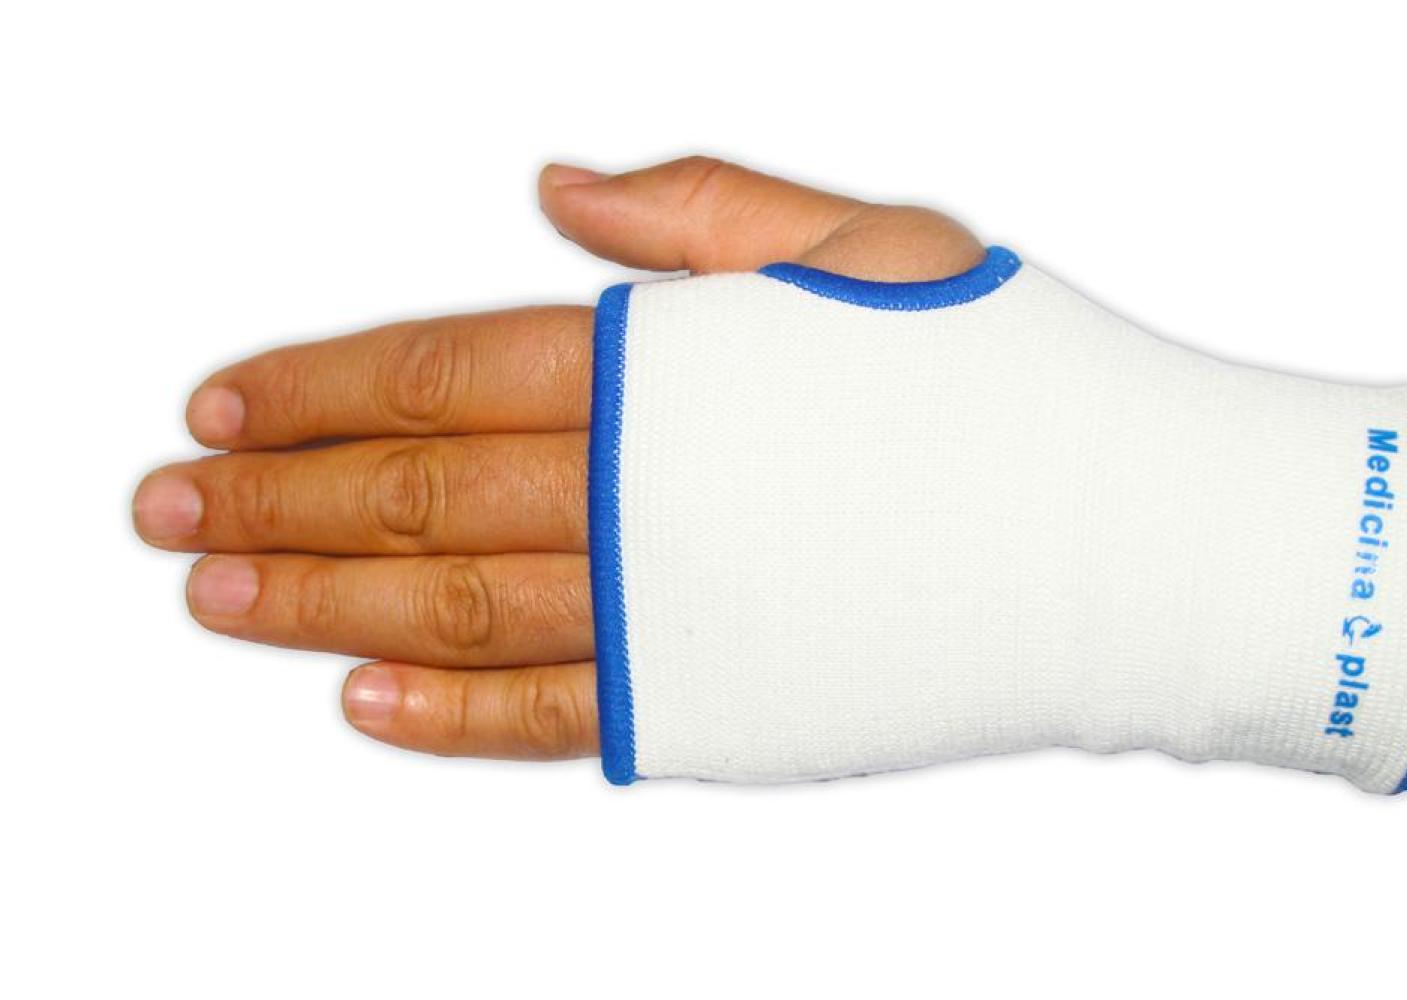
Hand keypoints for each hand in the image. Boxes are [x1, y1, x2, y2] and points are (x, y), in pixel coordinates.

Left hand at [132, 157, 983, 761]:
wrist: (1127, 545)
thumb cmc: (1013, 386)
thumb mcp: (871, 243)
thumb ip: (702, 215)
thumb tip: (557, 192)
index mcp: (671, 365)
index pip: (440, 370)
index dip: (317, 387)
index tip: (223, 403)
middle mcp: (646, 490)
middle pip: (410, 494)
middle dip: (272, 497)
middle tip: (167, 503)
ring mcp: (672, 611)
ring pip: (445, 607)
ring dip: (313, 601)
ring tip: (213, 591)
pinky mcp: (713, 708)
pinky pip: (546, 717)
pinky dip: (443, 714)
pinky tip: (358, 702)